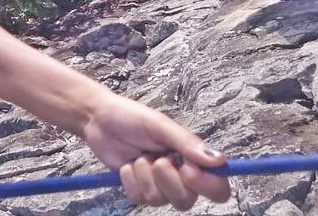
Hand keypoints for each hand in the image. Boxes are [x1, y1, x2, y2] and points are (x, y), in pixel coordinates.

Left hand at [82, 91, 229, 210]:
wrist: (98, 120)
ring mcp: (158, 185)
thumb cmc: (131, 117)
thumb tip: (219, 160)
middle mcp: (179, 176)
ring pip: (160, 200)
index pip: (217, 187)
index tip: (188, 170)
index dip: (207, 185)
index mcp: (191, 158)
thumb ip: (187, 143)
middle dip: (167, 179)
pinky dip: (130, 180)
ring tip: (139, 156)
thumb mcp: (159, 125)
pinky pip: (139, 198)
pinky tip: (127, 165)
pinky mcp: (138, 190)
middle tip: (157, 158)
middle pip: (187, 200)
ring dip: (145, 175)